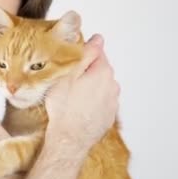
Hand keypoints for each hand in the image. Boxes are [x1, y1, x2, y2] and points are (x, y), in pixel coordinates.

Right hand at [44, 34, 119, 150]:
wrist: (69, 139)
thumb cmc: (65, 108)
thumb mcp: (67, 75)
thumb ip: (85, 54)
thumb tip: (97, 39)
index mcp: (103, 72)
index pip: (97, 51)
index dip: (82, 54)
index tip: (70, 62)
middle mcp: (112, 85)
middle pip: (99, 69)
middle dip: (86, 71)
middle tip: (67, 80)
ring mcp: (113, 102)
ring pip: (100, 86)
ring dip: (89, 87)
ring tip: (71, 96)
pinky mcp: (109, 115)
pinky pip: (100, 101)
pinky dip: (91, 101)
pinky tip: (78, 107)